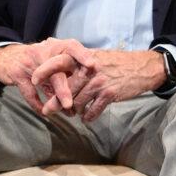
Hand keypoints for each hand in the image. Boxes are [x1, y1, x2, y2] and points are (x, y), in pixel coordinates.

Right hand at [0, 37, 85, 115]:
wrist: (7, 56)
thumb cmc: (38, 59)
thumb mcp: (53, 59)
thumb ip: (69, 69)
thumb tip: (87, 89)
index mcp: (55, 46)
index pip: (71, 46)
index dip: (82, 54)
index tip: (92, 65)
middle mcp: (43, 51)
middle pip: (57, 68)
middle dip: (65, 87)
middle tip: (72, 103)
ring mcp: (29, 62)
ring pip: (44, 81)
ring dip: (55, 98)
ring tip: (66, 110)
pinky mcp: (16, 73)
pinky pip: (29, 92)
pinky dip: (37, 104)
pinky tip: (44, 113)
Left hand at [32, 48, 167, 122]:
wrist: (142, 68)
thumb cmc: (118, 63)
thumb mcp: (98, 58)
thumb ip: (81, 65)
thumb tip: (62, 74)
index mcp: (84, 59)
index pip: (59, 62)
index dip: (45, 70)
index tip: (33, 80)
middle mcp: (90, 70)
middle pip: (65, 89)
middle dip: (54, 103)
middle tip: (47, 111)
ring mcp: (99, 82)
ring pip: (77, 102)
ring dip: (74, 111)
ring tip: (74, 114)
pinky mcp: (109, 94)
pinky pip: (92, 110)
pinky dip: (88, 117)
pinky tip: (88, 117)